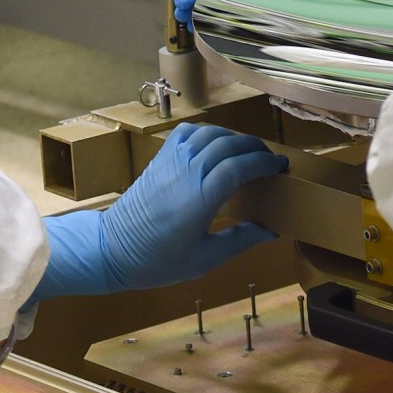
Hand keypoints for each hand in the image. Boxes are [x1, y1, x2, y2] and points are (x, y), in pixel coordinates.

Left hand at [32, 124, 288, 300]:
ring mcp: (171, 160)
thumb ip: (239, 241)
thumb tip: (271, 231)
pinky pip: (189, 132)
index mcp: (201, 197)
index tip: (281, 168)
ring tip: (247, 153)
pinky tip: (216, 145)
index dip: (265, 163)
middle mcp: (187, 171)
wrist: (111, 249)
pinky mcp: (160, 157)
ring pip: (212, 133)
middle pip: (231, 144)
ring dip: (235, 138)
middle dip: (256, 149)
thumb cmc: (157, 260)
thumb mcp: (203, 260)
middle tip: (270, 162)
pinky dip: (209, 132)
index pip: (241, 165)